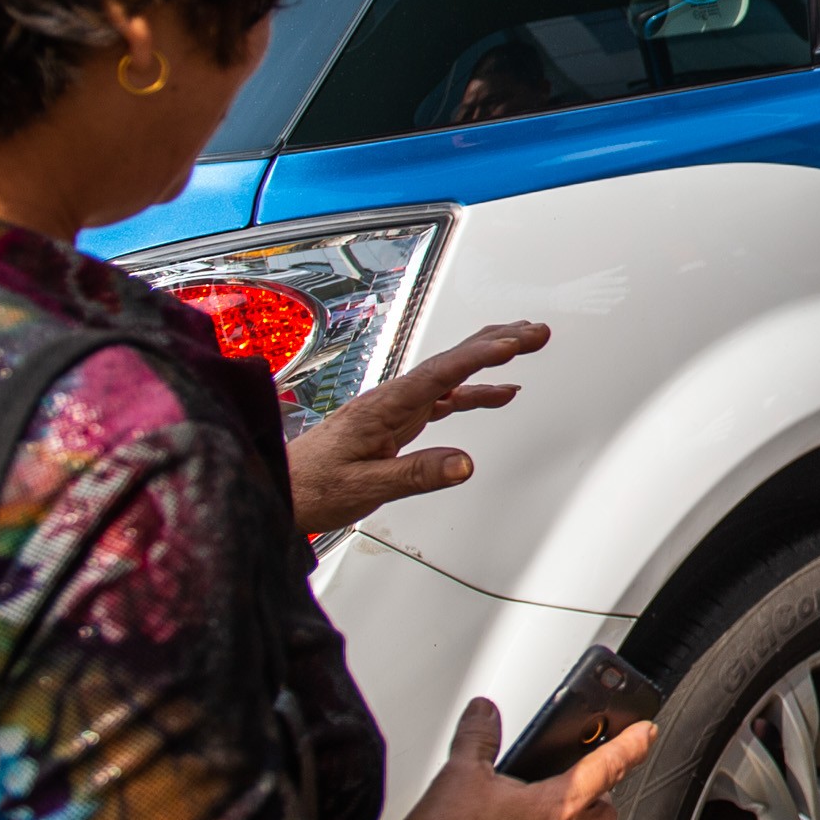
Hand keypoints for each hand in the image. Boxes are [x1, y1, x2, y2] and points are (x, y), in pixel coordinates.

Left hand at [287, 320, 550, 535]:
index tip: (514, 345)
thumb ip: (417, 474)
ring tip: (528, 344)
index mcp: (383, 406)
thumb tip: (464, 463)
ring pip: (452, 373)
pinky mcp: (399, 421)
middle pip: (451, 359)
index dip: (479, 357)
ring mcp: (397, 407)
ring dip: (490, 357)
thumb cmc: (313, 486)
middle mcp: (392, 399)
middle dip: (496, 341)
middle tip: (537, 332)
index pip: (440, 374)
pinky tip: (501, 394)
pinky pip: (446, 398)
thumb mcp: (366, 487)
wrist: (282, 488)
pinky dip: (477, 392)